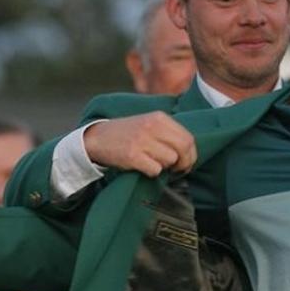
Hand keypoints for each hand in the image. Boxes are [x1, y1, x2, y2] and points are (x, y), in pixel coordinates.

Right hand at [82, 113, 196, 176]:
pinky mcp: (133, 155)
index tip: (186, 162)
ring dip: (165, 167)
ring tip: (154, 163)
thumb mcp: (149, 123)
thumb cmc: (128, 133)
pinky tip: (144, 167)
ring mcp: (142, 140)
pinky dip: (153, 173)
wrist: (98, 138)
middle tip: (178, 169)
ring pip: (170, 160)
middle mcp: (152, 126)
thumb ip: (169, 133)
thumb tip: (190, 152)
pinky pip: (155, 170)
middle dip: (185, 163)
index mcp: (159, 118)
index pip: (188, 138)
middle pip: (184, 149)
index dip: (191, 154)